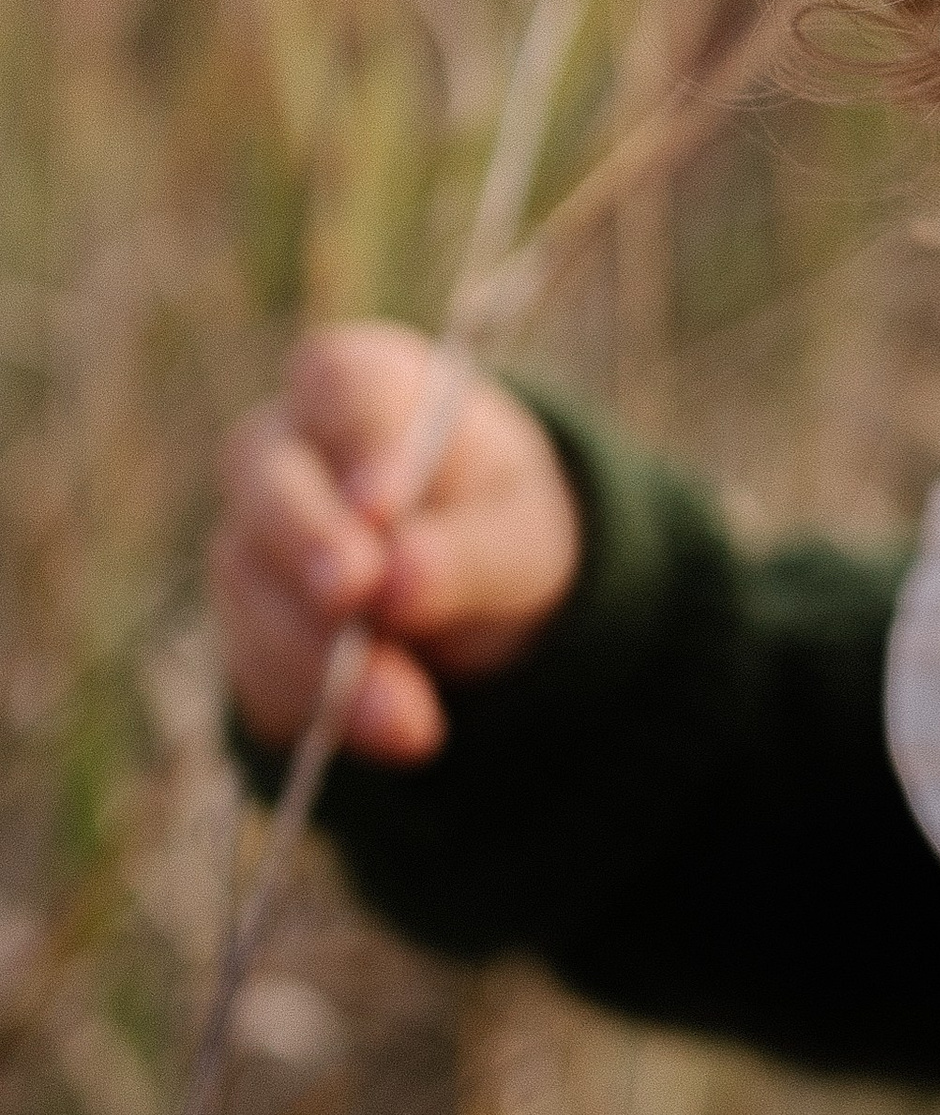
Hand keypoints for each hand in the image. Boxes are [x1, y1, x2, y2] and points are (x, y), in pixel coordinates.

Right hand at [213, 323, 581, 763]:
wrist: (477, 585)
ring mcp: (251, 538)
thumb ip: (466, 550)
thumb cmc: (498, 520)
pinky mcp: (246, 626)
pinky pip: (256, 663)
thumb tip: (397, 581)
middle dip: (306, 539)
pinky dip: (317, 703)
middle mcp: (287, 449)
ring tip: (413, 719)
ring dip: (322, 653)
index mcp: (363, 385)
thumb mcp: (519, 531)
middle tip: (354, 593)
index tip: (383, 505)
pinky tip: (386, 731)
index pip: (338, 383)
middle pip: (264, 475)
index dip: (357, 443)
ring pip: (252, 583)